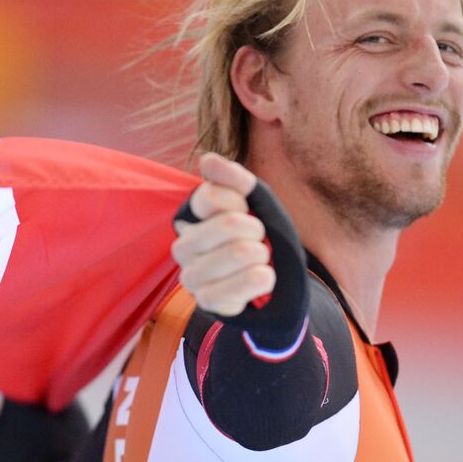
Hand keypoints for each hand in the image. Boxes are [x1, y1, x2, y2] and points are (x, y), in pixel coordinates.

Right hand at [172, 153, 274, 316]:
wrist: (279, 283)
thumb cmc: (263, 237)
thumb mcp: (258, 201)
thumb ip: (234, 178)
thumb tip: (206, 160)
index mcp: (191, 217)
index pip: (212, 196)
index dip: (242, 204)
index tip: (247, 213)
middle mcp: (183, 245)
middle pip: (229, 224)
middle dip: (256, 231)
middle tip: (255, 241)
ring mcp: (191, 275)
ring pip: (240, 252)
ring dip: (262, 255)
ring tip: (256, 261)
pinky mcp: (205, 301)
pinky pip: (245, 282)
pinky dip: (264, 278)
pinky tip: (259, 279)